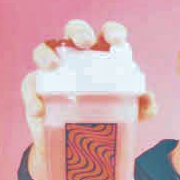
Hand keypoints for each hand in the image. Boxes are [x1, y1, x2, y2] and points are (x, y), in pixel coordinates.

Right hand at [19, 19, 156, 179]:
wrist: (76, 148)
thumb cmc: (104, 117)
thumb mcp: (126, 116)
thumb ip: (141, 107)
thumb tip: (149, 100)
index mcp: (102, 57)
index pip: (106, 34)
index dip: (112, 31)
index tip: (117, 40)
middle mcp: (76, 58)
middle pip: (74, 31)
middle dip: (79, 32)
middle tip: (85, 44)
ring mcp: (53, 71)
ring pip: (44, 50)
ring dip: (46, 54)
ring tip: (53, 67)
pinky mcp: (35, 88)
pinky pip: (29, 85)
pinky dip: (32, 96)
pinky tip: (39, 109)